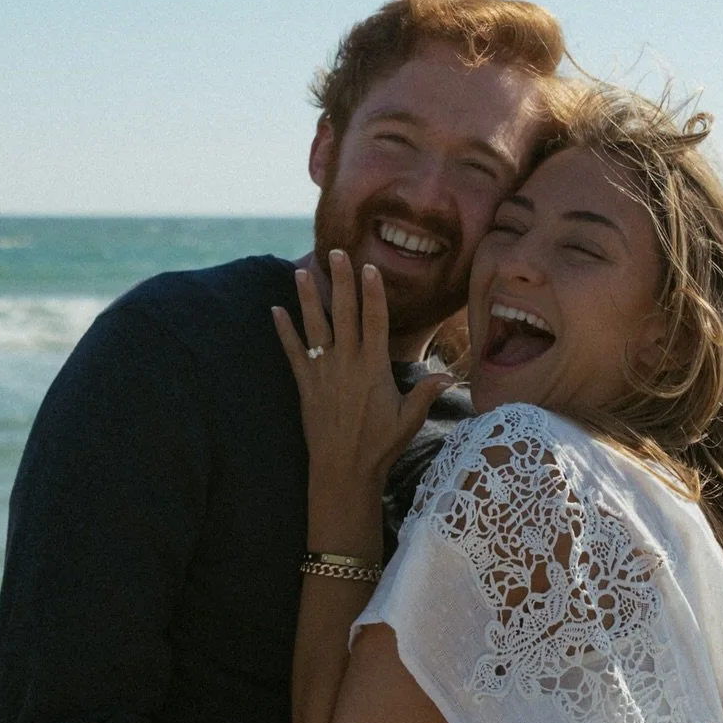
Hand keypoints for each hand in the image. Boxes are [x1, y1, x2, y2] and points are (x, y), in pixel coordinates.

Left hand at [272, 250, 451, 490]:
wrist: (343, 470)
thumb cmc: (380, 446)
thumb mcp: (409, 420)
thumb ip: (425, 395)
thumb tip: (448, 377)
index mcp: (374, 368)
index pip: (375, 321)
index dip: (372, 292)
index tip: (369, 268)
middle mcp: (347, 364)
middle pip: (345, 314)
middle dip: (341, 282)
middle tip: (336, 252)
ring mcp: (324, 373)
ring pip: (315, 327)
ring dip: (308, 298)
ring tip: (302, 271)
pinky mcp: (305, 385)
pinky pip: (292, 353)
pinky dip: (283, 332)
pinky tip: (274, 310)